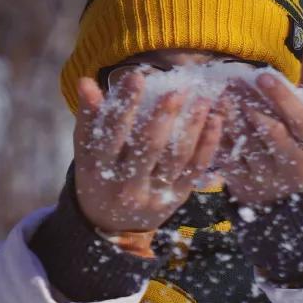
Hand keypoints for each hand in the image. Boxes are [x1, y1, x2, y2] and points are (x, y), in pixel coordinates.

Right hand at [73, 73, 222, 232]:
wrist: (111, 226)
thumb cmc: (98, 176)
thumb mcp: (86, 151)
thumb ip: (89, 117)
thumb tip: (86, 81)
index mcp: (100, 168)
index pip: (112, 133)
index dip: (125, 105)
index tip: (137, 76)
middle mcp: (127, 184)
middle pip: (148, 147)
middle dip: (164, 116)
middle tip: (179, 90)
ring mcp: (154, 193)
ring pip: (177, 158)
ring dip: (193, 127)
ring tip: (203, 100)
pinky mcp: (176, 198)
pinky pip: (195, 170)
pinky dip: (208, 146)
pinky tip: (216, 121)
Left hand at [215, 46, 302, 206]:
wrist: (280, 193)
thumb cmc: (296, 143)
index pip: (302, 120)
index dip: (283, 97)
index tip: (262, 75)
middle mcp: (294, 164)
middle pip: (273, 132)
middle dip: (252, 104)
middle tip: (233, 80)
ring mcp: (268, 176)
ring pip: (247, 143)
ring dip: (231, 116)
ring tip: (220, 92)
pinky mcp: (244, 182)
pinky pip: (228, 156)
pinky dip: (217, 134)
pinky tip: (209, 114)